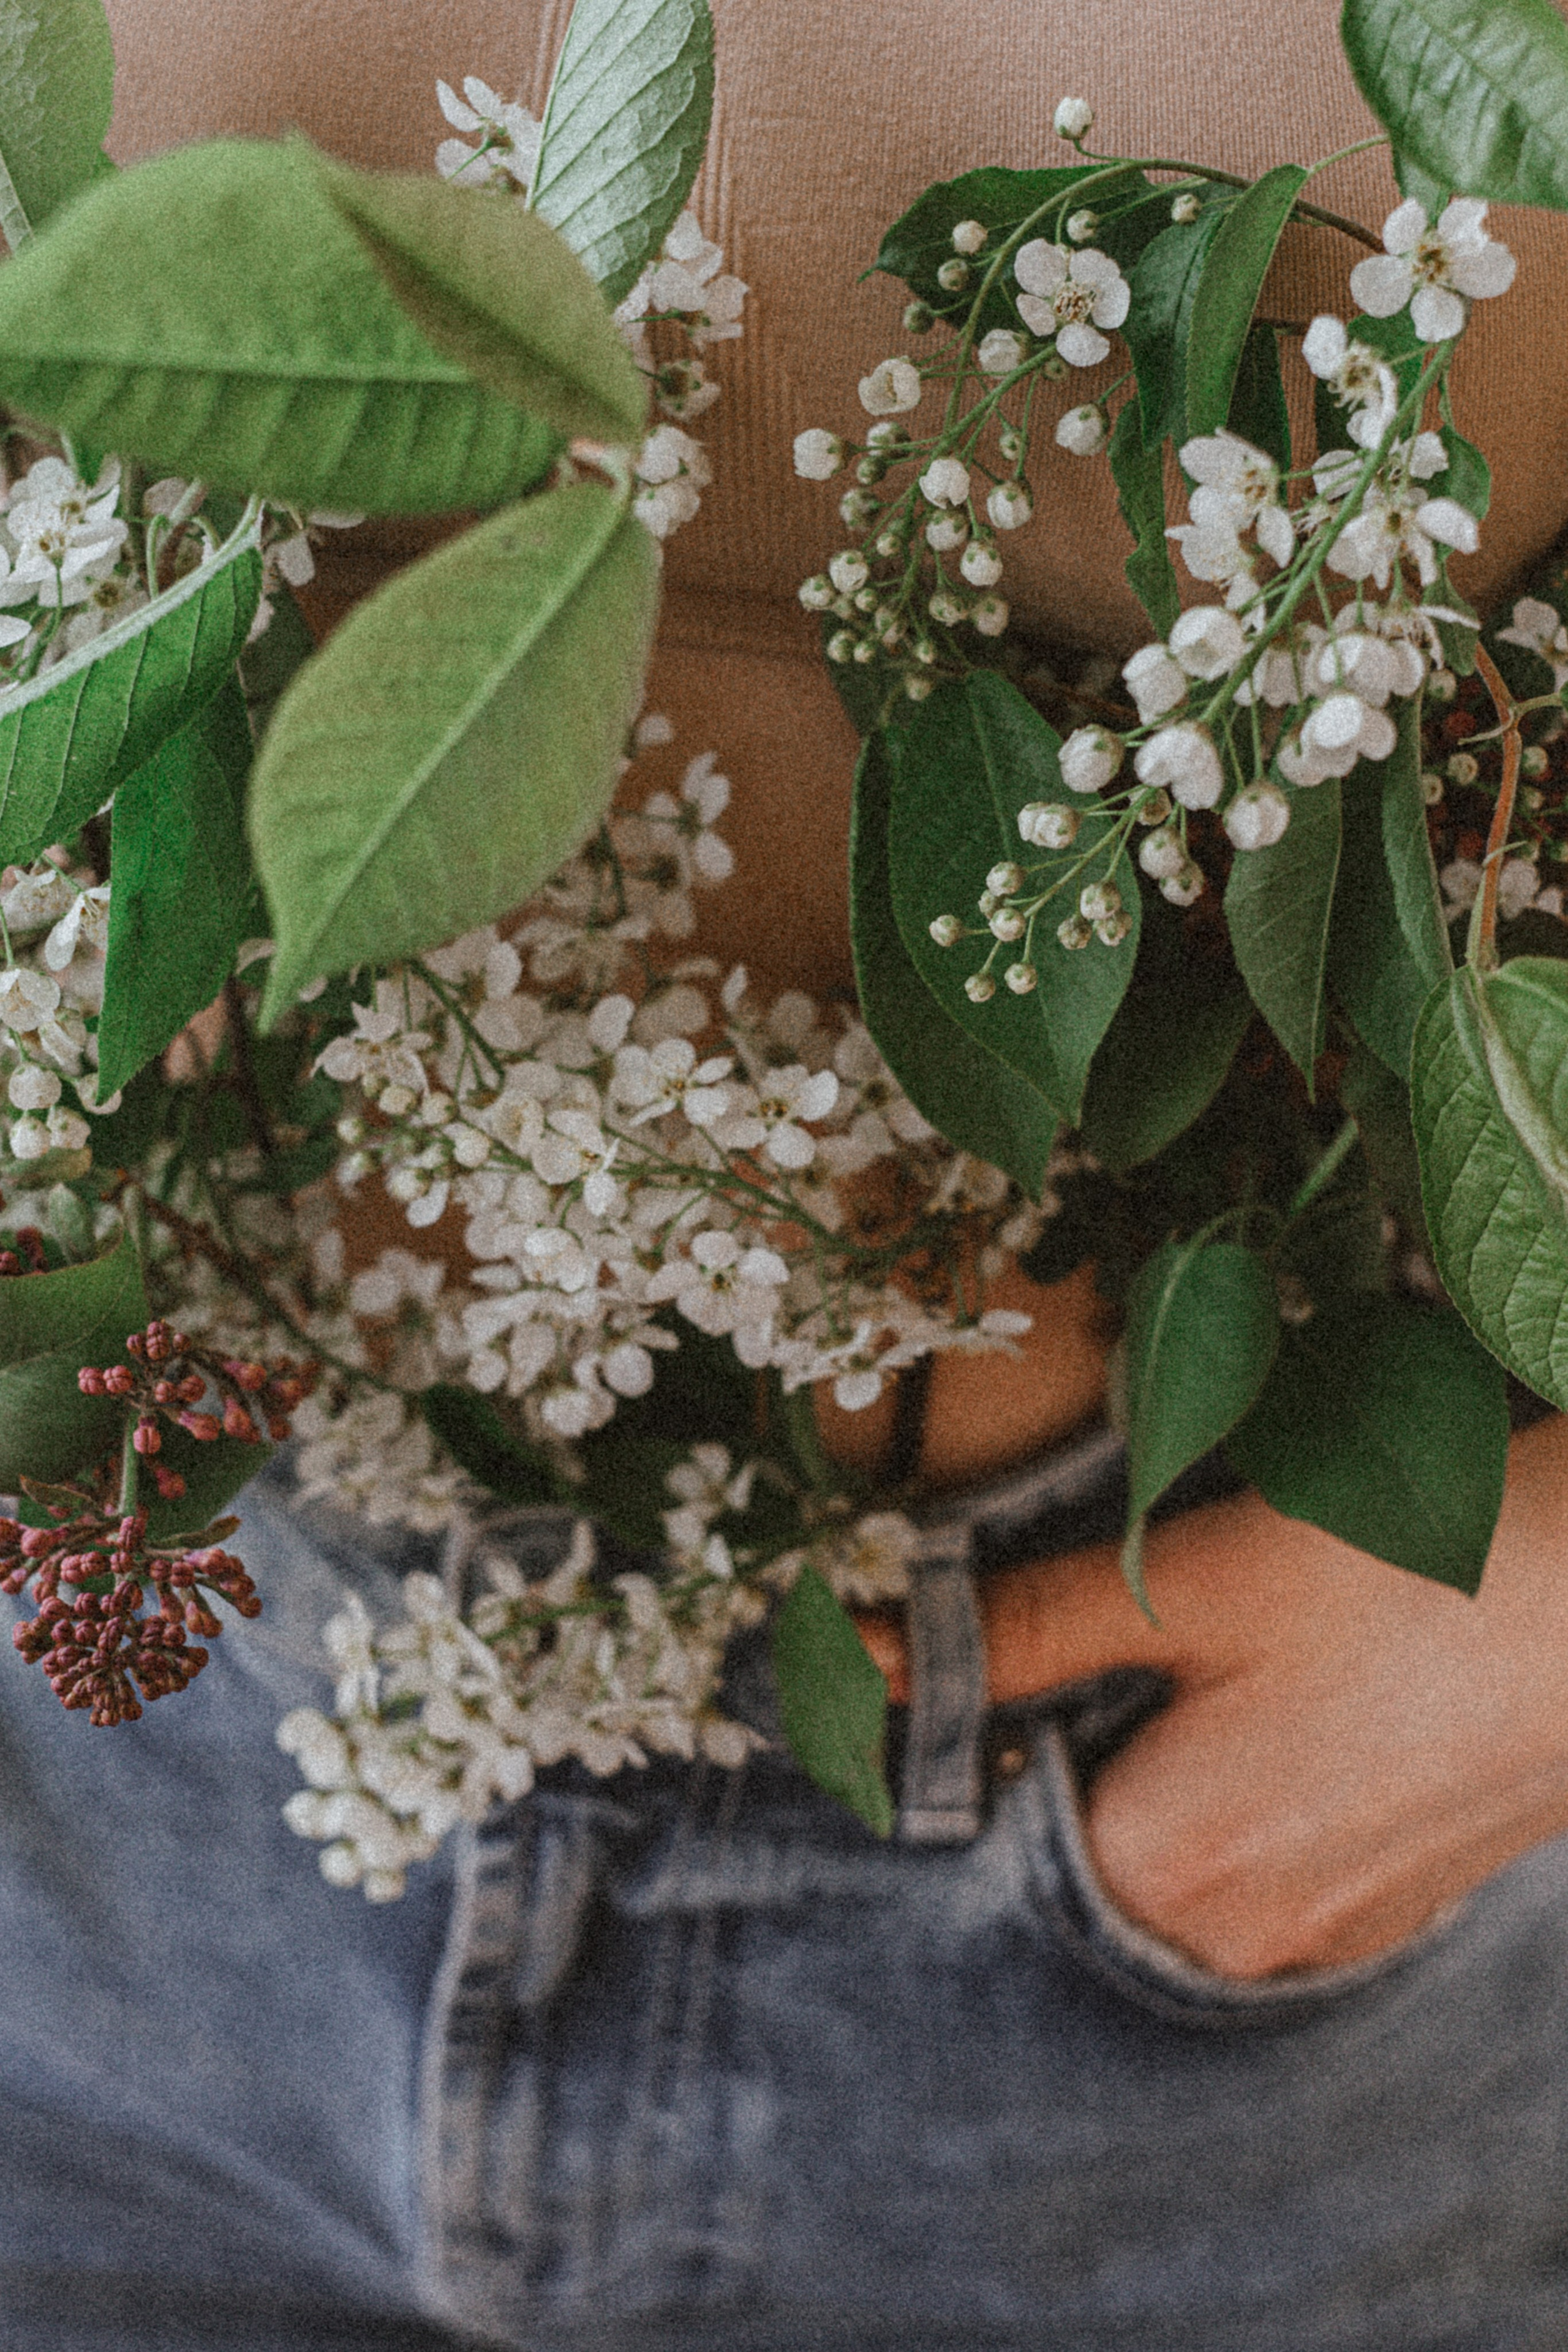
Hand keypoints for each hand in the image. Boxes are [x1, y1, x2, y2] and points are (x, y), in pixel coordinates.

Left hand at [860, 1414, 1567, 1980]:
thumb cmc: (1400, 1577)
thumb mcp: (1181, 1581)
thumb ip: (1013, 1630)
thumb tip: (854, 1651)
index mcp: (1171, 1871)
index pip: (987, 1835)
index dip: (962, 1732)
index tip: (976, 1648)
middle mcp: (1242, 1942)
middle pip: (1079, 1848)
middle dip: (1063, 1743)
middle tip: (1122, 1629)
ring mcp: (1329, 1935)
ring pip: (1173, 1854)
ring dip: (1156, 1760)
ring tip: (1218, 1653)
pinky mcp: (1391, 1904)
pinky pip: (1262, 1865)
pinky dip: (1240, 1787)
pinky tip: (1289, 1697)